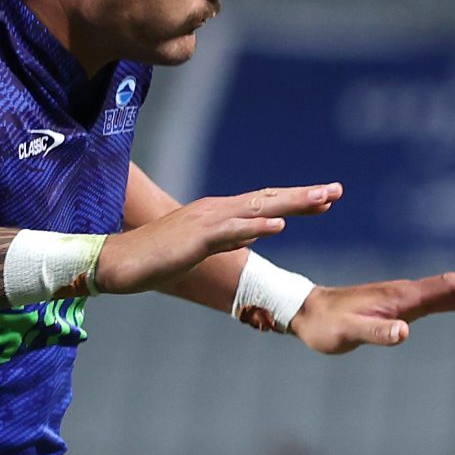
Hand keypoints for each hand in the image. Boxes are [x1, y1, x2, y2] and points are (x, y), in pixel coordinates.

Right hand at [95, 184, 342, 295]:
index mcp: (219, 214)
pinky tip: (281, 224)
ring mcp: (206, 221)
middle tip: (337, 191)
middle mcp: (216, 210)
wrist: (117, 263)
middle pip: (268, 199)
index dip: (297, 200)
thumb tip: (251, 238)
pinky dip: (258, 226)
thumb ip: (226, 241)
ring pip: (257, 208)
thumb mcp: (201, 250)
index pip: (265, 203)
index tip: (327, 199)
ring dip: (291, 203)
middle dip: (305, 196)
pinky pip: (232, 231)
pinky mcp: (196, 238)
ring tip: (323, 200)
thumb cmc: (156, 259)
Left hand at [290, 270, 454, 354]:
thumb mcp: (349, 335)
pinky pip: (441, 300)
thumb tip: (405, 333)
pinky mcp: (402, 307)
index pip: (448, 289)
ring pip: (453, 293)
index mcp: (403, 298)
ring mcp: (407, 299)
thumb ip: (376, 334)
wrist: (307, 312)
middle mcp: (409, 293)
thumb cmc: (327, 327)